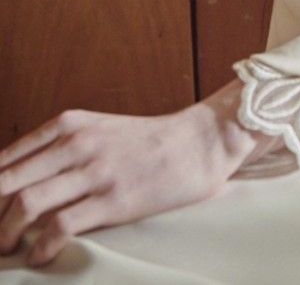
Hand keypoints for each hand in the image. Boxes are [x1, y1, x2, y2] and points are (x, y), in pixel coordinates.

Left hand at [0, 77, 272, 266]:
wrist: (199, 143)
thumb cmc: (151, 140)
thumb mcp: (101, 129)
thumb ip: (63, 147)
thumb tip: (23, 180)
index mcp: (69, 125)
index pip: (5, 159)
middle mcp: (76, 145)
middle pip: (5, 183)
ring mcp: (95, 172)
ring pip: (24, 205)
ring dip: (5, 234)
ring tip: (6, 249)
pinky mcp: (114, 200)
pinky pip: (61, 226)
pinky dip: (41, 247)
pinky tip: (40, 256)